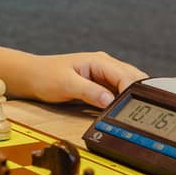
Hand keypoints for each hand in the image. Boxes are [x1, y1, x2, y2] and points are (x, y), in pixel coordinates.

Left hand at [32, 52, 146, 107]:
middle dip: (139, 93)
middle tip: (143, 113)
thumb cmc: (45, 76)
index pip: (125, 75)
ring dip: (132, 97)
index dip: (132, 91)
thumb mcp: (66, 84)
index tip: (135, 108)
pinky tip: (125, 111)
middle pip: (132, 78)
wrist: (32, 76)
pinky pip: (118, 91)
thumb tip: (109, 100)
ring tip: (137, 114)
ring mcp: (104, 74)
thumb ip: (88, 91)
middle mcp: (105, 65)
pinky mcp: (100, 84)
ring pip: (127, 84)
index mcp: (99, 61)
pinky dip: (123, 100)